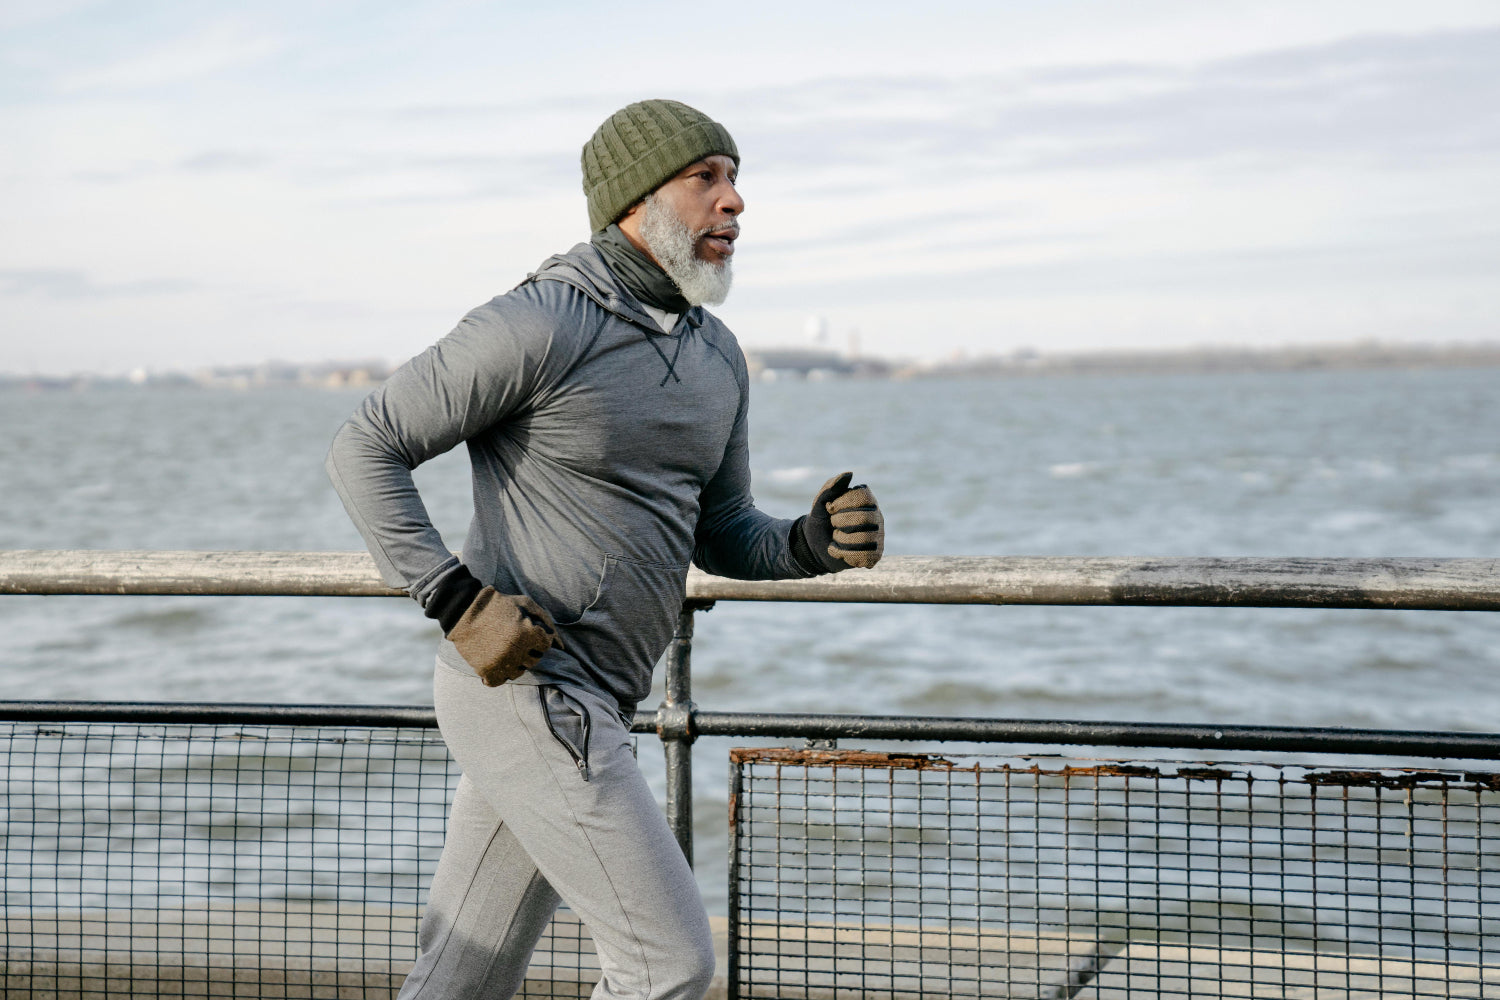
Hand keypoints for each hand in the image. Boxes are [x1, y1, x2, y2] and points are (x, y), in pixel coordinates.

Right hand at [447, 587, 564, 686]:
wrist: (464, 610)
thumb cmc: (500, 605)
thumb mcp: (526, 604)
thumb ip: (547, 622)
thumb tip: (561, 645)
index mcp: (527, 633)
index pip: (546, 645)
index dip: (538, 637)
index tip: (528, 631)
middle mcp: (515, 651)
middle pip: (534, 660)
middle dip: (529, 650)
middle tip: (516, 639)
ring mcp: (500, 663)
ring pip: (519, 672)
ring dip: (516, 662)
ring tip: (507, 648)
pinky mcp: (485, 670)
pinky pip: (501, 681)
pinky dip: (501, 673)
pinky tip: (497, 661)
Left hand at [798, 471, 884, 571]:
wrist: (814, 545)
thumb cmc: (821, 519)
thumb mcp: (820, 502)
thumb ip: (832, 486)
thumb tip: (849, 474)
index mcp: (866, 500)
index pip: (864, 495)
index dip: (844, 502)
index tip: (830, 508)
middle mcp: (876, 516)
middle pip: (865, 518)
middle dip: (841, 521)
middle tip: (833, 523)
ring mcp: (878, 536)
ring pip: (865, 538)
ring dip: (842, 539)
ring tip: (835, 537)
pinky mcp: (874, 554)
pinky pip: (865, 556)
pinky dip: (844, 554)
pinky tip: (838, 551)